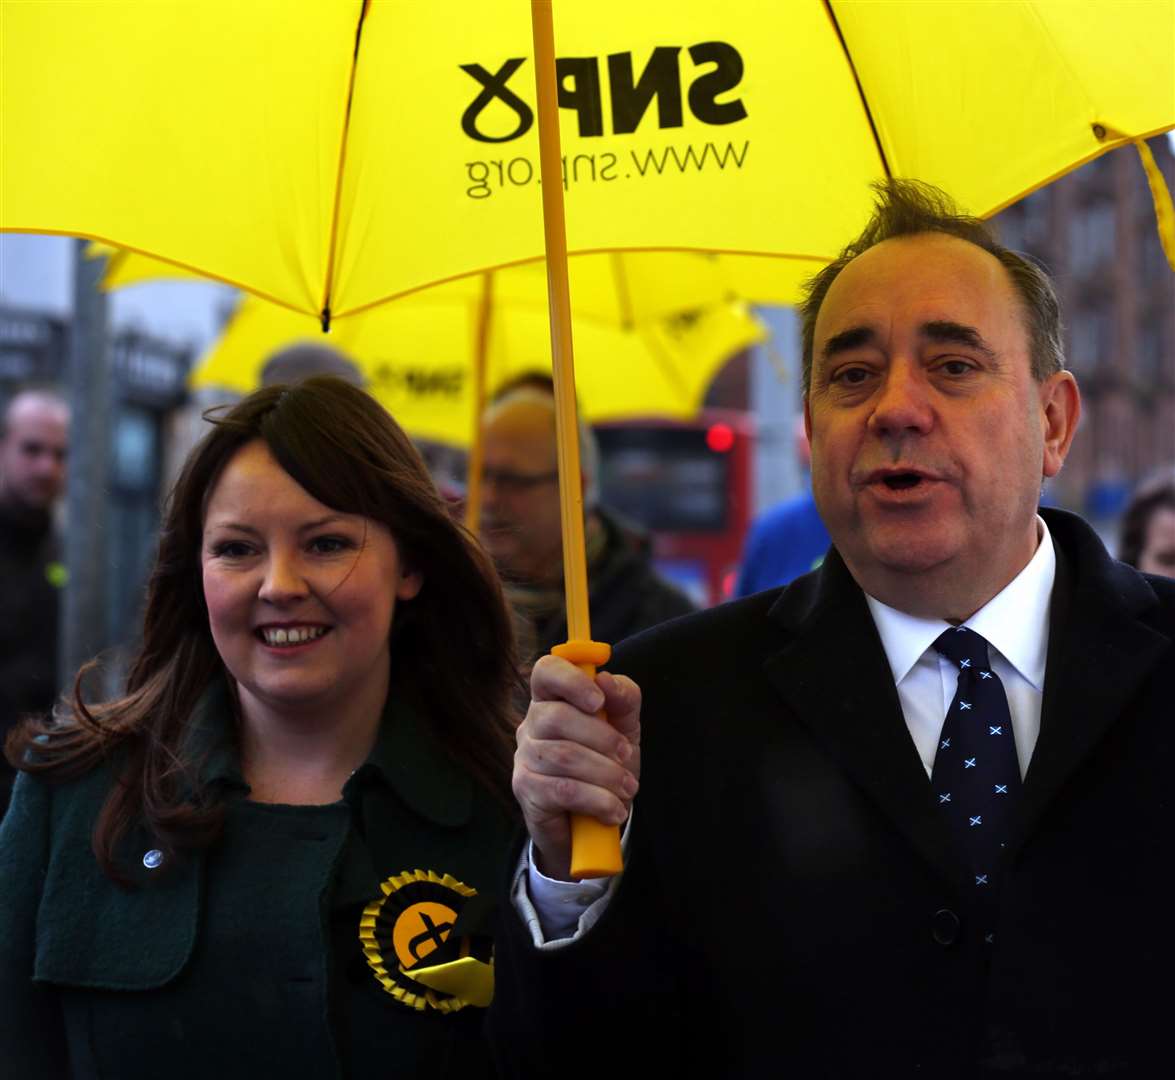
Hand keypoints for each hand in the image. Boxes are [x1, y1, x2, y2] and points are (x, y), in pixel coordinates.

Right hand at [512, 655, 640, 880]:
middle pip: (557, 717)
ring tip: (626, 788)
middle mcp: (531, 724)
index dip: (570, 679)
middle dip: (602, 738)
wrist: (594, 819)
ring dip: (605, 774)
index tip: (598, 701)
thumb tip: (606, 680)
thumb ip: (623, 698)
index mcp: (553, 699)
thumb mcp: (625, 727)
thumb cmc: (606, 762)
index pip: (546, 671)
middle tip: (626, 756)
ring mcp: (524, 758)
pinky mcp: (526, 791)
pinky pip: (563, 790)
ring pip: (563, 756)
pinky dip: (597, 800)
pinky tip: (613, 809)